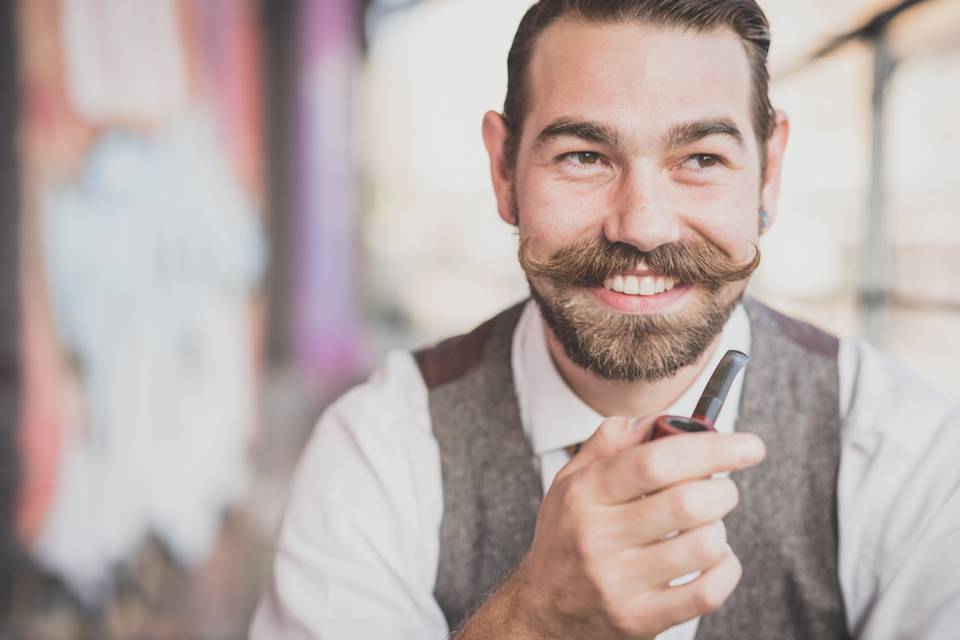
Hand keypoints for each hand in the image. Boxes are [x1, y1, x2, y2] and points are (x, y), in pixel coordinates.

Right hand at [501, 416, 765, 638]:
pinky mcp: (639, 619)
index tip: (748, 446)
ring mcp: (618, 582)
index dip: (710, 448)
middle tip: (721, 488)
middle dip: (723, 490)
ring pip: (704, 546)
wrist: (542, 611)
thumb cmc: (566, 538)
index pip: (654, 461)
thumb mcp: (571, 481)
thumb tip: (661, 419)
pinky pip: (708, 592)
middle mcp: (598, 537)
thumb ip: (612, 442)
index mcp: (585, 494)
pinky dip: (726, 569)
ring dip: (720, 530)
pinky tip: (712, 560)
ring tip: (705, 527)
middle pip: (687, 503)